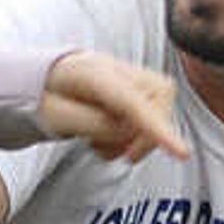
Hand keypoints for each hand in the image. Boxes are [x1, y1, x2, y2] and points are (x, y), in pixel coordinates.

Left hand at [40, 52, 187, 162]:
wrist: (41, 79)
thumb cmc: (44, 97)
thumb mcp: (55, 116)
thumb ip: (93, 125)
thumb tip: (126, 132)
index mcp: (93, 73)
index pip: (132, 102)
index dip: (158, 129)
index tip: (182, 153)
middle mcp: (117, 69)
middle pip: (160, 99)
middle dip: (147, 134)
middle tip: (120, 154)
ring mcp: (129, 77)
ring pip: (160, 109)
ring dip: (136, 136)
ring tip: (102, 142)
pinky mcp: (137, 89)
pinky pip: (153, 115)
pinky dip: (134, 135)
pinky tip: (109, 137)